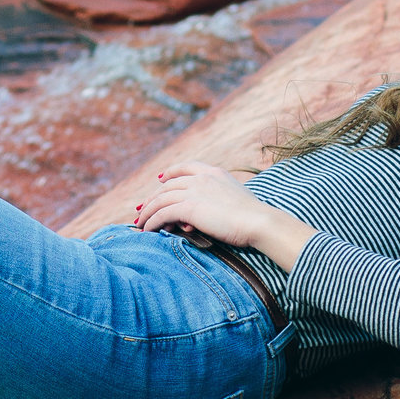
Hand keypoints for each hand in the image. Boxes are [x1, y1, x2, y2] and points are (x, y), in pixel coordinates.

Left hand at [132, 161, 313, 269]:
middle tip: (141, 209)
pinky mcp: (189, 208)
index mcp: (214, 173)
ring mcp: (194, 191)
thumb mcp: (237, 200)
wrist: (259, 222)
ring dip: (147, 212)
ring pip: (160, 200)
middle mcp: (201, 178)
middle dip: (152, 198)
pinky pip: (162, 214)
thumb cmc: (254, 217)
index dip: (170, 172)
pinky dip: (152, 222)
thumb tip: (209, 211)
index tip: (160, 179)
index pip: (186, 167)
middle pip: (168, 186)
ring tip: (140, 224)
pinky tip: (147, 231)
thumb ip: (221, 199)